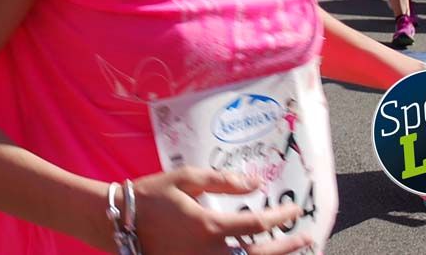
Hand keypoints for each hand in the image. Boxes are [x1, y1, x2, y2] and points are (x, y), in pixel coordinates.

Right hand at [119, 168, 309, 254]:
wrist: (119, 223)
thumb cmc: (151, 196)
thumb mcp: (185, 179)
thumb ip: (222, 181)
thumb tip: (254, 183)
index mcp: (209, 227)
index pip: (257, 224)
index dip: (281, 219)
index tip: (295, 212)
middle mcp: (210, 253)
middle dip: (287, 248)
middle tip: (307, 239)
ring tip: (287, 251)